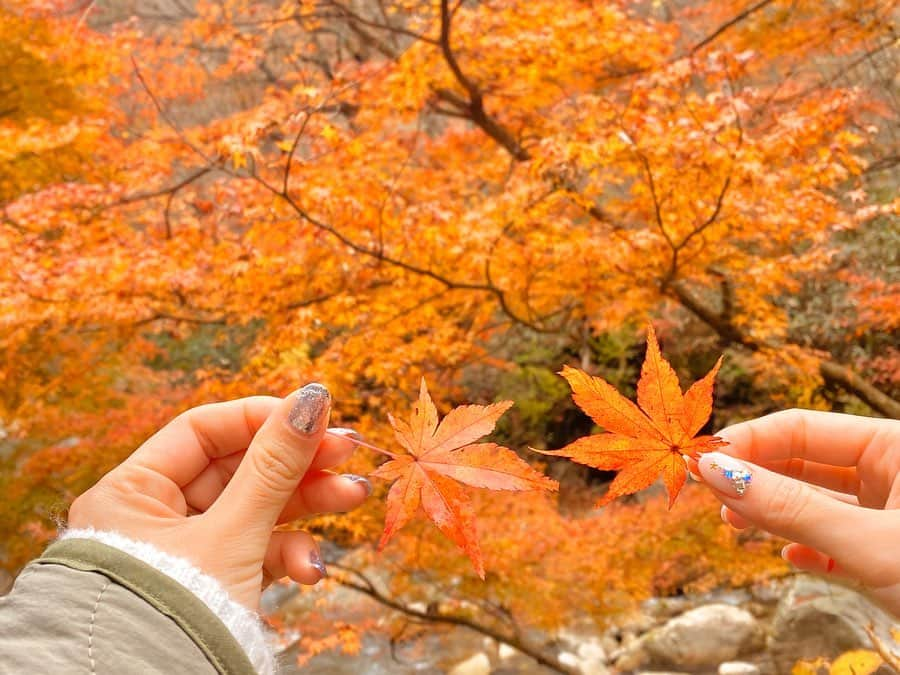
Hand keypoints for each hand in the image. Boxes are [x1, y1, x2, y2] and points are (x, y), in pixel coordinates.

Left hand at [67, 384, 370, 608]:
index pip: (203, 431)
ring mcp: (187, 550)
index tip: (313, 417)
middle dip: (299, 464)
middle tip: (349, 450)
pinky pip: (256, 551)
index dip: (261, 419)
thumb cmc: (178, 611)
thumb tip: (313, 398)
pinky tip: (312, 569)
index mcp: (132, 492)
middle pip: (239, 468)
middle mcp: (154, 516)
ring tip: (355, 496)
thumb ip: (275, 466)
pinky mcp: (215, 582)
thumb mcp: (232, 532)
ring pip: (256, 509)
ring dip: (307, 504)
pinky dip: (288, 554)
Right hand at [694, 409, 899, 614]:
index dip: (747, 442)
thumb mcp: (870, 543)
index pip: (801, 427)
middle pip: (804, 463)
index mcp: (896, 446)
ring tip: (735, 525)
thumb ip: (792, 509)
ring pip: (815, 504)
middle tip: (710, 495)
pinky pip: (837, 540)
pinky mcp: (890, 556)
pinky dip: (808, 548)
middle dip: (754, 478)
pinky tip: (791, 557)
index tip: (700, 462)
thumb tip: (714, 473)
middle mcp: (893, 473)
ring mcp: (891, 515)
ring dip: (772, 515)